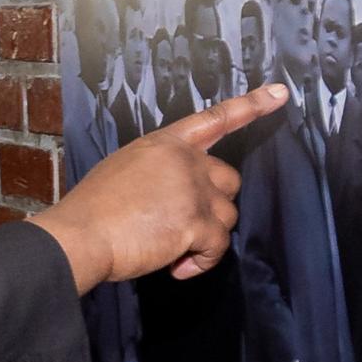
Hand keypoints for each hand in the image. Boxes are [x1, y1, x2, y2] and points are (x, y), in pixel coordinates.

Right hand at [36, 85, 283, 288]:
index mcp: (165, 144)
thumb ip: (158, 171)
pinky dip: (201, 262)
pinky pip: (217, 246)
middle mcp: (185, 161)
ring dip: (205, 237)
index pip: (216, 119)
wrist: (81, 234)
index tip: (280, 93)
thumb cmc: (92, 210)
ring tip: (172, 250)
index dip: (252, 105)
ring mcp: (193, 190)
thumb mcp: (124, 170)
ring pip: (227, 216)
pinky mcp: (196, 223)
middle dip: (213, 206)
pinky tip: (177, 268)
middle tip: (182, 225)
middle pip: (229, 181)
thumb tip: (173, 194)